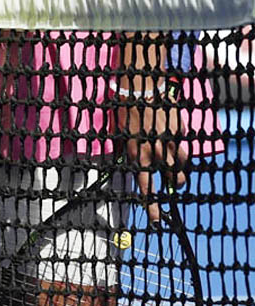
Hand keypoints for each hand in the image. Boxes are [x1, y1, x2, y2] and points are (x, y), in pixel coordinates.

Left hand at [116, 90, 188, 224]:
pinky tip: (173, 140)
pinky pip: (183, 145)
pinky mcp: (179, 130)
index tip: (157, 220)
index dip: (153, 206)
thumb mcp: (122, 133)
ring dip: (179, 168)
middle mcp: (156, 151)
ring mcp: (170, 141)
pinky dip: (180, 147)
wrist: (139, 86)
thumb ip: (131, 151)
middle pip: (174, 179)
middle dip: (175, 183)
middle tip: (174, 181)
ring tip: (176, 165)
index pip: (147, 187)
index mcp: (138, 154)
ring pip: (182, 166)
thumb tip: (136, 164)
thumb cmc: (125, 107)